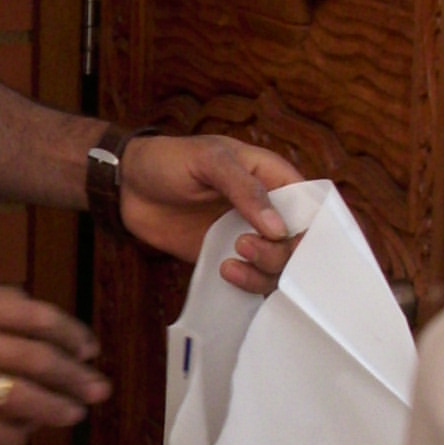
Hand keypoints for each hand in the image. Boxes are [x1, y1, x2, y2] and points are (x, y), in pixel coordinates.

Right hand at [0, 274, 110, 444]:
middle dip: (74, 377)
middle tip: (98, 389)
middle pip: (34, 358)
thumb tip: (38, 319)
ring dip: (53, 408)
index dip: (72, 335)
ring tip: (73, 415)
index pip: (35, 316)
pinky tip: (26, 435)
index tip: (90, 350)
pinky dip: (12, 435)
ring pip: (14, 396)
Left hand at [119, 134, 300, 291]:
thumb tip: (277, 227)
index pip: (312, 206)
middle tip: (245, 245)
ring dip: (264, 271)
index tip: (302, 245)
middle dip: (282, 253)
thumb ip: (245, 189)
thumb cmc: (169, 160)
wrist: (127, 186)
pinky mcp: (229, 258)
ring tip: (232, 261)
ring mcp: (249, 236)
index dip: (316, 228)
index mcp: (273, 177)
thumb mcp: (209, 161)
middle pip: (298, 243)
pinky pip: (254, 279)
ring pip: (279, 266)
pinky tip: (227, 273)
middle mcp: (267, 210)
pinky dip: (249, 284)